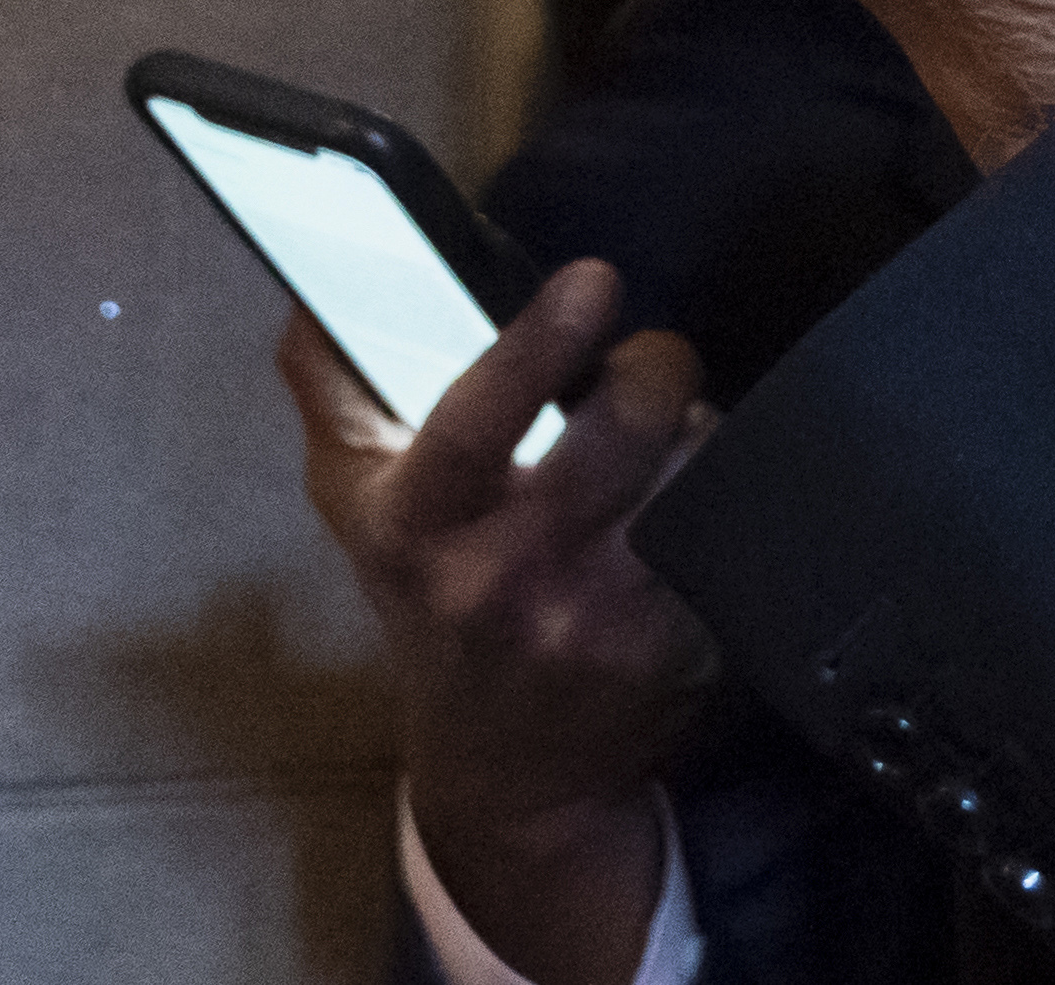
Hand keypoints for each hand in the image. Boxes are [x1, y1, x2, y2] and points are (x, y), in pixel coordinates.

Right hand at [281, 262, 719, 984]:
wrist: (510, 776)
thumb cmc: (430, 604)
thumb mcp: (357, 505)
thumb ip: (336, 390)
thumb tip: (318, 292)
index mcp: (419, 527)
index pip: (472, 426)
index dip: (535, 345)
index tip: (591, 280)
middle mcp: (509, 578)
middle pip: (625, 426)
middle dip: (655, 366)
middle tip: (644, 366)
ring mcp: (606, 618)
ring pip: (696, 463)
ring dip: (694, 432)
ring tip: (655, 451)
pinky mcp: (688, 645)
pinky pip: (736, 523)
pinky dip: (724, 497)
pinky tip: (681, 515)